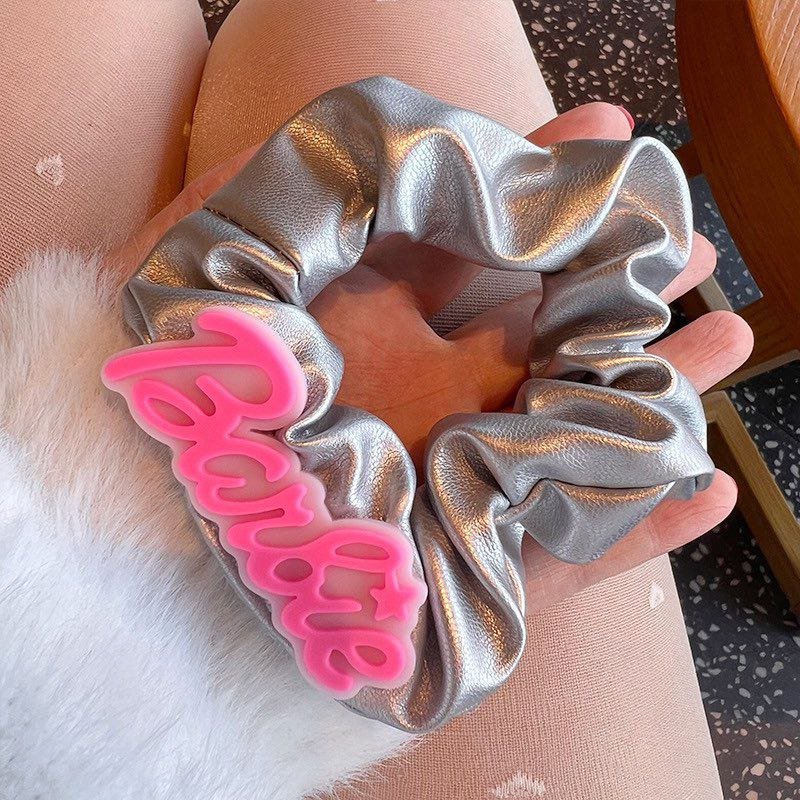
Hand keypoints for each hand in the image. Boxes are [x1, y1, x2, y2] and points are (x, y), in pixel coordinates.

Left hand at [109, 102, 752, 613]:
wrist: (152, 554)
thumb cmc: (162, 408)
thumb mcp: (178, 282)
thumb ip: (229, 196)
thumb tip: (281, 126)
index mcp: (378, 332)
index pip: (478, 249)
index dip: (539, 193)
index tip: (602, 141)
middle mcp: (429, 399)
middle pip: (547, 334)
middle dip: (622, 285)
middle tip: (693, 244)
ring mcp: (458, 480)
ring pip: (579, 431)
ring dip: (658, 389)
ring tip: (730, 340)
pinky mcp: (475, 570)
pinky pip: (574, 554)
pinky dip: (643, 528)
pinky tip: (709, 488)